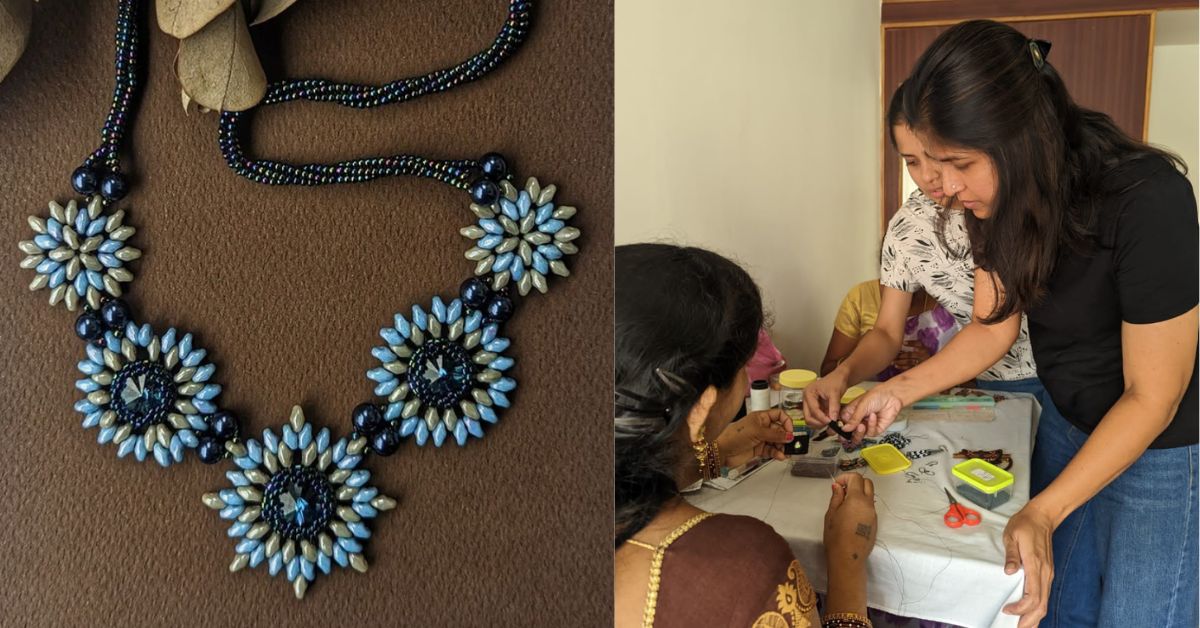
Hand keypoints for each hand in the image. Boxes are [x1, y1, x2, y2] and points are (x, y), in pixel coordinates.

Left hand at [717, 408, 791, 467]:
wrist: (722, 451)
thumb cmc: (735, 436)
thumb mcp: (757, 432)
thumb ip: (774, 434)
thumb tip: (789, 435)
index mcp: (760, 417)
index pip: (778, 415)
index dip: (786, 422)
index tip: (790, 431)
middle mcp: (762, 427)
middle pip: (780, 430)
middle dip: (786, 437)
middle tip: (791, 444)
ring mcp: (760, 438)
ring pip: (777, 442)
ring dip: (783, 447)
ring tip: (786, 453)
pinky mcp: (759, 449)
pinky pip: (772, 451)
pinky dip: (777, 454)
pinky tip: (780, 456)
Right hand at [802, 372, 848, 427]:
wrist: (840, 377)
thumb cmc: (836, 380)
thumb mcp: (835, 393)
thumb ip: (834, 406)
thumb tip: (833, 419)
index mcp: (808, 393)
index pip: (813, 410)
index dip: (822, 418)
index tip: (831, 422)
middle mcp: (807, 399)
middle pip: (808, 416)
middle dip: (818, 422)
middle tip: (830, 424)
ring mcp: (810, 403)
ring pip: (811, 418)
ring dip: (820, 423)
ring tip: (831, 422)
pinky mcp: (815, 407)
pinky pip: (816, 417)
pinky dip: (822, 420)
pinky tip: (830, 420)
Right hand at [824, 472, 876, 564]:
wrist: (848, 558)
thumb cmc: (835, 536)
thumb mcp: (831, 514)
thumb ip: (836, 497)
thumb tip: (838, 486)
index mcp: (857, 500)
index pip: (856, 478)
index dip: (845, 477)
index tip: (836, 485)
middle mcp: (869, 504)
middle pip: (867, 483)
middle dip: (855, 482)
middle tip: (842, 491)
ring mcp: (874, 514)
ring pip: (869, 496)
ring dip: (859, 494)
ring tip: (844, 505)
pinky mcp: (875, 524)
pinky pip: (870, 508)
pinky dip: (861, 505)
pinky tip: (851, 516)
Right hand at [840, 385, 904, 440]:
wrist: (892, 396)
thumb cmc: (876, 396)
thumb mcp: (861, 406)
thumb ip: (853, 419)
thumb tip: (844, 429)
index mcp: (851, 412)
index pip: (842, 423)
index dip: (840, 428)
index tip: (837, 432)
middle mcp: (858, 420)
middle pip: (850, 432)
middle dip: (849, 435)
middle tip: (847, 436)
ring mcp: (867, 425)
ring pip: (859, 435)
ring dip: (859, 432)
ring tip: (861, 425)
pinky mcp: (876, 429)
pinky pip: (871, 433)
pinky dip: (871, 425)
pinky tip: (873, 416)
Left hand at [893, 338, 931, 371]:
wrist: (931, 366)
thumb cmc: (922, 354)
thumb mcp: (922, 348)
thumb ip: (915, 345)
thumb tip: (902, 342)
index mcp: (924, 349)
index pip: (918, 344)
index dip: (911, 343)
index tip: (903, 343)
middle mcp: (923, 356)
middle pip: (910, 354)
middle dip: (901, 354)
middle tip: (893, 354)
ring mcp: (921, 363)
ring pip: (909, 362)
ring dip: (900, 361)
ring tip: (893, 361)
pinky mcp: (918, 369)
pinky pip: (909, 368)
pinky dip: (902, 367)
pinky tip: (896, 365)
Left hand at [1001, 502, 1056, 627]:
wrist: (1042, 516)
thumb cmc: (1025, 524)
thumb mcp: (1012, 535)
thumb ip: (1011, 554)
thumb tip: (1008, 571)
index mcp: (1035, 564)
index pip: (1032, 596)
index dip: (1020, 608)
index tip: (1006, 610)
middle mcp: (1045, 573)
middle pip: (1041, 605)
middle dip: (1029, 620)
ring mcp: (1048, 574)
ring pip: (1045, 602)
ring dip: (1034, 617)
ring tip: (1022, 626)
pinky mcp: (1047, 573)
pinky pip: (1045, 595)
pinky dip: (1038, 608)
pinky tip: (1029, 613)